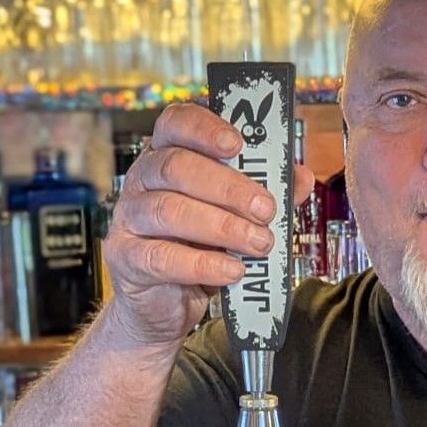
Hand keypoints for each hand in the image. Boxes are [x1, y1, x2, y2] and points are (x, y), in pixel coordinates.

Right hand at [103, 102, 314, 348]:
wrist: (166, 302)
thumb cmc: (201, 248)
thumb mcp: (236, 218)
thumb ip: (265, 194)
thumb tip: (300, 178)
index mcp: (168, 155)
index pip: (175, 123)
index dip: (204, 128)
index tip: (238, 143)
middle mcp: (143, 180)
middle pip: (176, 167)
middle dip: (227, 187)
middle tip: (265, 209)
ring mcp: (129, 218)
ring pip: (168, 211)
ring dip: (221, 226)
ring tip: (259, 243)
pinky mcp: (126, 257)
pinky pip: (161, 257)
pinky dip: (202, 264)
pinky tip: (232, 270)